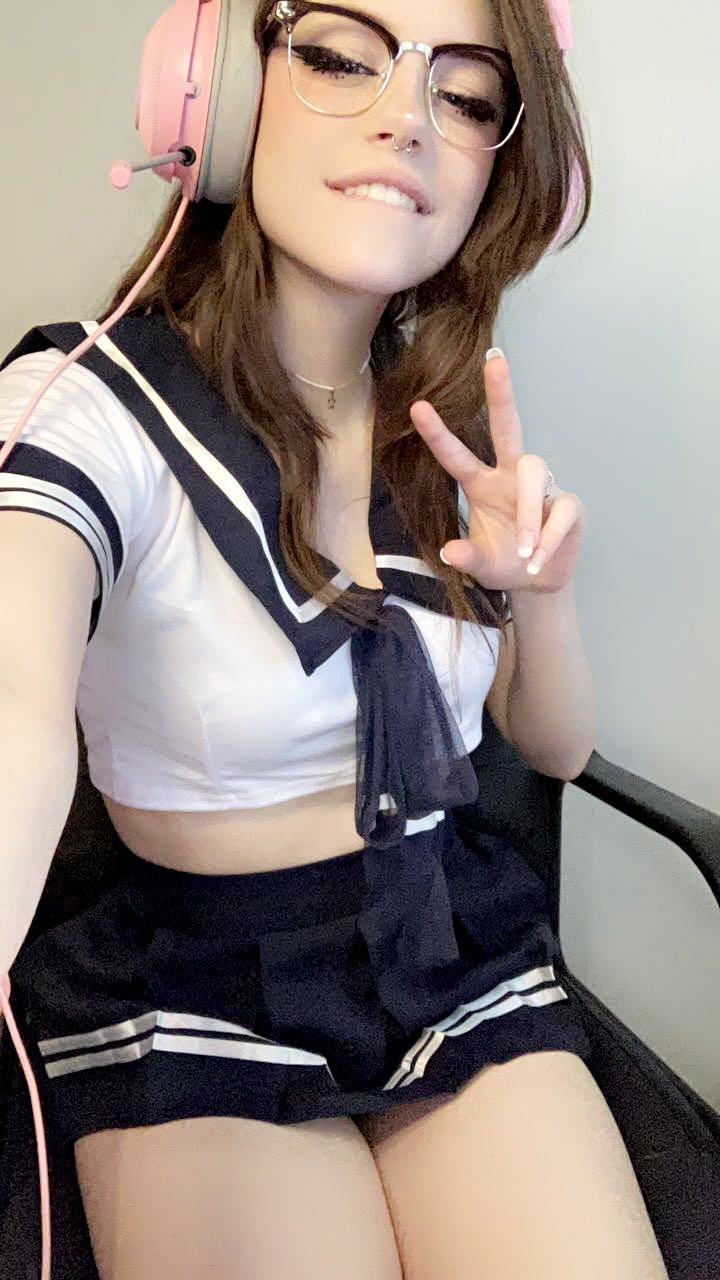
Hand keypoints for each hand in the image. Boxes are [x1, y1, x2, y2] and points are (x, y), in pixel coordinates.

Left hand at [409, 351, 585, 594]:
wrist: (539, 582)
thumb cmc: (504, 563)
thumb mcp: (481, 566)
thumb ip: (467, 558)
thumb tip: (451, 552)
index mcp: (481, 485)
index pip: (456, 456)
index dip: (438, 434)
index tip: (417, 406)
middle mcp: (510, 477)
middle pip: (508, 428)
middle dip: (501, 395)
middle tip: (494, 360)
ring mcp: (542, 487)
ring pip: (535, 474)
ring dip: (528, 514)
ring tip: (523, 551)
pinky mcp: (569, 505)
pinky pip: (560, 512)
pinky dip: (548, 539)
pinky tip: (538, 560)